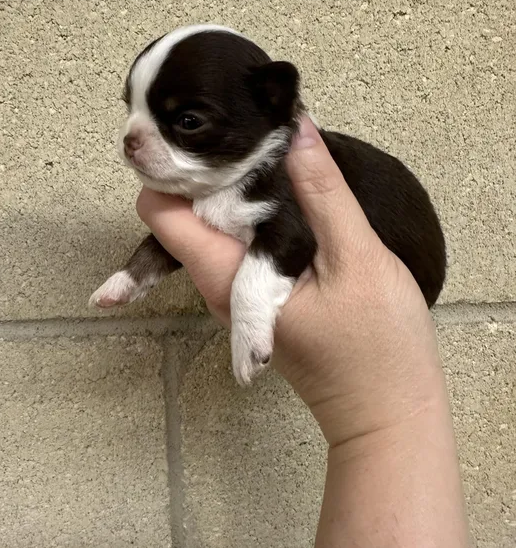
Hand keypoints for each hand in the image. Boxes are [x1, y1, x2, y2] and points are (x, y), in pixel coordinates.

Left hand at [137, 117, 444, 446]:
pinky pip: (238, 250)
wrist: (388, 416)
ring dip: (235, 195)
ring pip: (212, 233)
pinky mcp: (257, 303)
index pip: (160, 214)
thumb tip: (295, 131)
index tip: (219, 138)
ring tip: (275, 159)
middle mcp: (216, 288)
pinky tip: (288, 199)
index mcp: (224, 276)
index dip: (179, 168)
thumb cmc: (377, 348)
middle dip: (211, 173)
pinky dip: (253, 219)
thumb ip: (323, 193)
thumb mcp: (356, 258)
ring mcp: (234, 299)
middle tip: (258, 138)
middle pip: (183, 218)